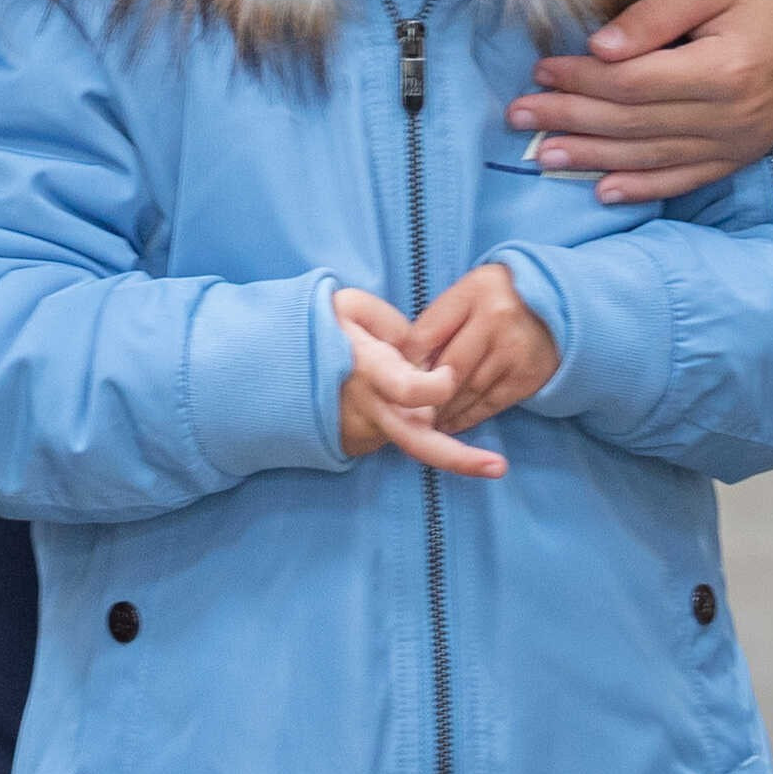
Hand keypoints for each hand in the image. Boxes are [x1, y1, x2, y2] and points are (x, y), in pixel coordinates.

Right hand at [334, 287, 503, 479]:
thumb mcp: (349, 306)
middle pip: (417, 442)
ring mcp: (363, 431)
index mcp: (366, 370)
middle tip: (499, 467)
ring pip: (412, 438)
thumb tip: (417, 348)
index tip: (449, 376)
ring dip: (437, 432)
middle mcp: (368, 408)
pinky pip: (396, 435)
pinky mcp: (360, 443)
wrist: (274, 366)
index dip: (435, 387)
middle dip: (460, 459)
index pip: (407, 391)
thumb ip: (390, 323)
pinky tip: (405, 405)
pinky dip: (410, 425)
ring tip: (438, 411)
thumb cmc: (317, 328)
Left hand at [411, 259, 557, 432]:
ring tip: (419, 422)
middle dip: (422, 392)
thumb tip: (403, 361)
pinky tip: (448, 425)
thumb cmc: (496, 299)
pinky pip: (490, 404)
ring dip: (441, 410)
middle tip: (399, 411)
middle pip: (448, 367)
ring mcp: (515, 353)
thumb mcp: (465, 294)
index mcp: (474, 293)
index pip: (427, 333)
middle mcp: (496, 322)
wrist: (557, 306)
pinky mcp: (527, 378)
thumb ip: (436, 321)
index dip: (405, 361)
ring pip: (467, 390)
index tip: (389, 379)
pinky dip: (466, 417)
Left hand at [509, 0, 772, 205]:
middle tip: (519, 116)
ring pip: (652, 157)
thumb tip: (600, 48)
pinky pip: (685, 180)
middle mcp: (731, 117)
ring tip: (545, 156)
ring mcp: (737, 144)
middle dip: (570, 119)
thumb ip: (655, 15)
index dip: (582, 79)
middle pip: (634, 124)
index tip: (540, 70)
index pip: (634, 83)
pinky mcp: (740, 157)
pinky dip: (644, 189)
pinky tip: (605, 192)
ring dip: (593, 159)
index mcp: (723, 70)